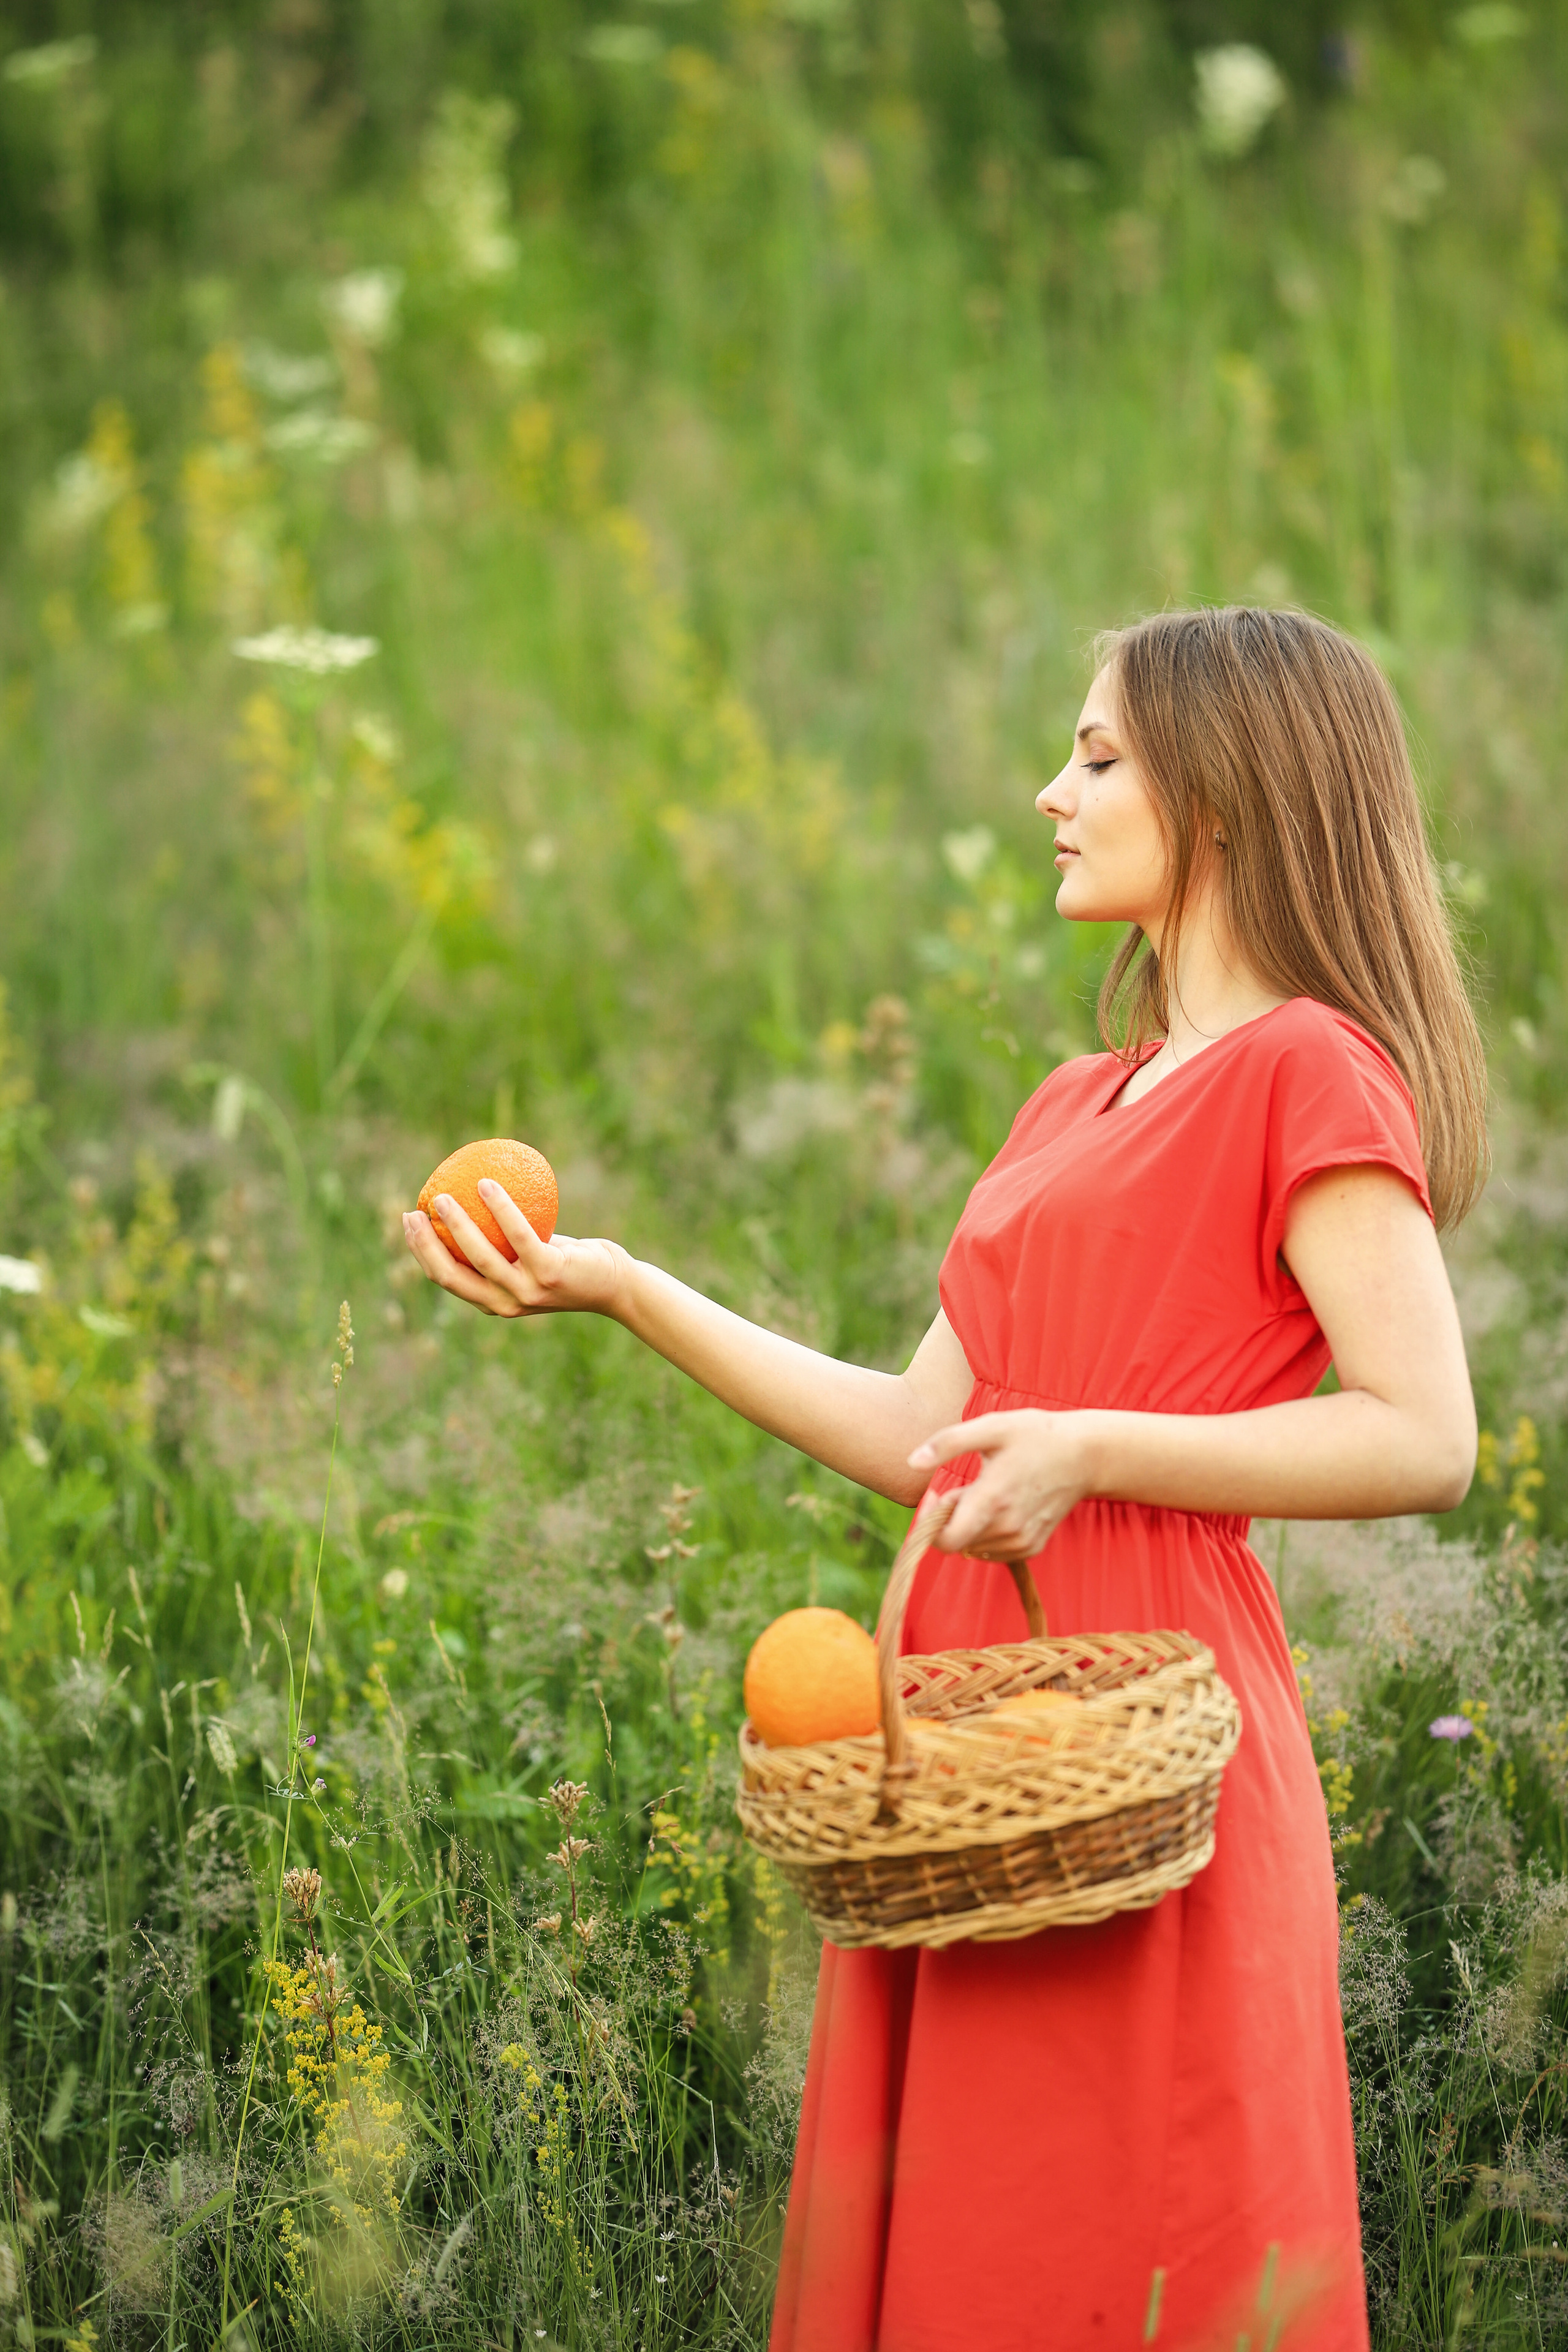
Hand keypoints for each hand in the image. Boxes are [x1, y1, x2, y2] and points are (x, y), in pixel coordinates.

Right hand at [402, 1178, 629, 1319]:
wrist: (615, 1285)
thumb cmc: (569, 1264)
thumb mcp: (531, 1256)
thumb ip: (502, 1242)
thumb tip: (469, 1197)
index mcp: (493, 1301)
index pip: (446, 1278)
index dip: (420, 1252)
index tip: (409, 1221)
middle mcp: (504, 1302)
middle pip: (450, 1274)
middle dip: (424, 1244)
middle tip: (414, 1210)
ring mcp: (525, 1291)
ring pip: (479, 1256)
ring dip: (456, 1224)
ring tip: (443, 1196)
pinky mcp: (548, 1273)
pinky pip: (517, 1233)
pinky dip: (499, 1207)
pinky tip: (486, 1184)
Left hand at [907, 1410, 1092, 1560]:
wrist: (1083, 1455)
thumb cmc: (1034, 1435)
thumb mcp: (991, 1427)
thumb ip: (947, 1443)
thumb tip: (912, 1461)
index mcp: (992, 1500)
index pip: (946, 1542)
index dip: (932, 1523)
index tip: (940, 1494)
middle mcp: (1008, 1528)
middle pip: (957, 1543)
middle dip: (952, 1518)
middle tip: (971, 1486)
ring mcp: (1022, 1541)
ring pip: (974, 1548)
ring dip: (971, 1526)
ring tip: (990, 1493)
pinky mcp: (1032, 1546)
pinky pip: (994, 1551)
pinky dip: (989, 1534)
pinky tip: (1004, 1506)